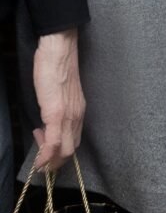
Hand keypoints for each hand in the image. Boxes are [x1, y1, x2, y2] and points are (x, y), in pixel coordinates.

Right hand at [32, 29, 85, 169]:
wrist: (59, 51)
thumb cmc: (57, 68)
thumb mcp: (61, 94)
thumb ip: (58, 110)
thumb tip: (48, 124)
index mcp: (79, 111)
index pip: (73, 140)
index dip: (59, 150)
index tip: (45, 144)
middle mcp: (77, 116)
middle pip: (71, 150)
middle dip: (56, 161)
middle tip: (41, 155)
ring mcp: (68, 116)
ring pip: (65, 151)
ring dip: (51, 161)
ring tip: (39, 156)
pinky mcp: (56, 113)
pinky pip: (53, 142)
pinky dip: (46, 156)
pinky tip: (38, 161)